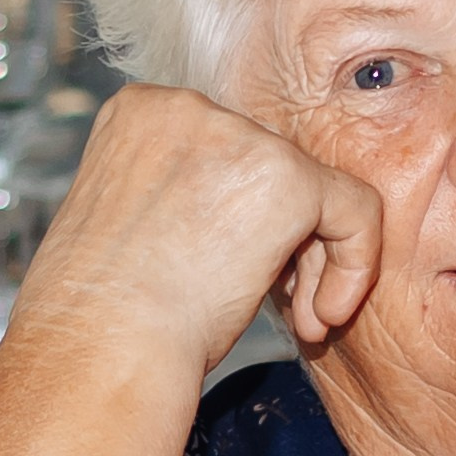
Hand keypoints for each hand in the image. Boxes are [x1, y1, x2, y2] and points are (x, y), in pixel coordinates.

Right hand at [19, 80, 382, 375]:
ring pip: (314, 189)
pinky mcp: (285, 177)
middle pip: (271, 166)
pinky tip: (323, 315)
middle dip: (283, 240)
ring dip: (313, 261)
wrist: (100, 350)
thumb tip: (239, 212)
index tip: (230, 278)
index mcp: (140, 112)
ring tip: (299, 322)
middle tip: (280, 308)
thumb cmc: (103, 316)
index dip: (240, 220)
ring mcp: (236, 135)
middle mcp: (185, 106)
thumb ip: (179, 196)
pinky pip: (355, 208)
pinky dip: (354, 263)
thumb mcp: (129, 227)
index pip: (225, 153)